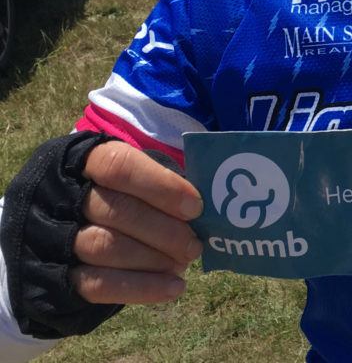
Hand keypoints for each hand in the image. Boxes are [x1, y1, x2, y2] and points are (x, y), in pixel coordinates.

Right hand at [72, 142, 202, 304]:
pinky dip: (141, 288)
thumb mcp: (137, 172)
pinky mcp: (56, 276)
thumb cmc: (120, 190)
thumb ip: (163, 179)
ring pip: (105, 247)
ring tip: (183, 262)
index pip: (120, 166)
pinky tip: (173, 287)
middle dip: (163, 230)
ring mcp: (54, 237)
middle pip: (117, 211)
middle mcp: (63, 196)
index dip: (161, 186)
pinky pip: (97, 285)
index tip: (195, 207)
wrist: (65, 225)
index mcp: (86, 160)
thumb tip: (201, 203)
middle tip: (194, 244)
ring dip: (153, 259)